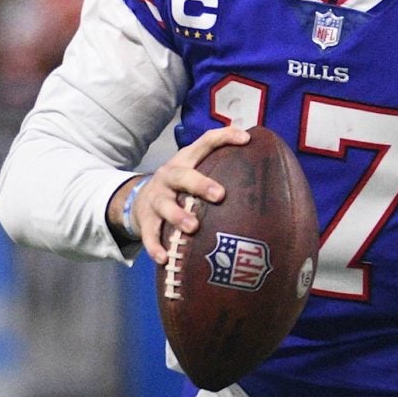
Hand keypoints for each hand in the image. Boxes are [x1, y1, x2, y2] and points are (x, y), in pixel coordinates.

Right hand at [117, 126, 252, 262]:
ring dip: (178, 216)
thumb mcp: (191, 173)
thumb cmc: (177, 188)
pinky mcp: (145, 221)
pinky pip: (150, 234)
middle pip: (181, 176)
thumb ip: (219, 170)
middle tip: (219, 195)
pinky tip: (164, 258)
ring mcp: (155, 199)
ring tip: (193, 227)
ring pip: (164, 205)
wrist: (135, 200)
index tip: (246, 140)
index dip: (225, 138)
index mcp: (184, 162)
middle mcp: (168, 177)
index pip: (205, 143)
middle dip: (199, 184)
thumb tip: (262, 172)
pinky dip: (155, 246)